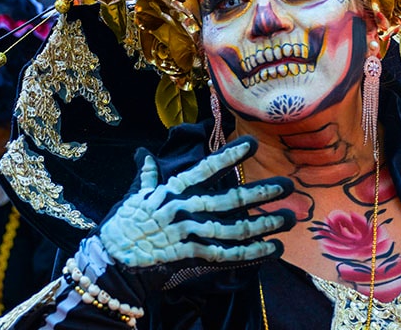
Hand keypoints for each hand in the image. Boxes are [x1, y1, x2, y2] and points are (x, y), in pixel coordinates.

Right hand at [99, 136, 294, 286]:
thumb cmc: (125, 222)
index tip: (251, 143)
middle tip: (287, 185)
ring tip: (288, 218)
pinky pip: (224, 254)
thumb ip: (147, 174)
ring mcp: (188, 233)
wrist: (112, 255)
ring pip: (232, 228)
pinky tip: (271, 248)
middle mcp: (183, 209)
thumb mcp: (136, 195)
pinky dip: (249, 253)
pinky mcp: (189, 254)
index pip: (206, 169)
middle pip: (228, 200)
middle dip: (259, 193)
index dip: (229, 156)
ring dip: (262, 224)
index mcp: (172, 190)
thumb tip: (144, 154)